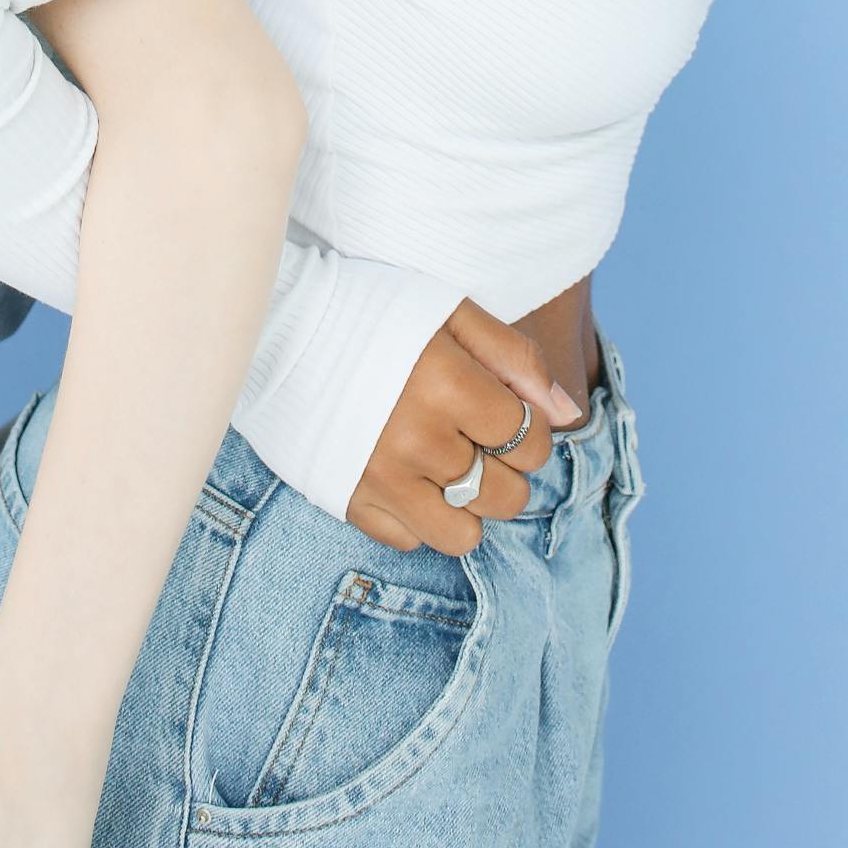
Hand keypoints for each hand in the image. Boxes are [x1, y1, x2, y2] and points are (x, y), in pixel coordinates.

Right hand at [346, 300, 577, 552]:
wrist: (279, 322)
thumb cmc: (372, 308)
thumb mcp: (449, 310)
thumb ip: (515, 359)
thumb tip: (569, 414)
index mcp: (447, 385)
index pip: (532, 444)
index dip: (530, 428)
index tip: (504, 410)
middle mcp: (416, 441)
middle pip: (506, 496)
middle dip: (505, 468)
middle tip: (476, 435)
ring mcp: (379, 478)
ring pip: (464, 535)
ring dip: (468, 503)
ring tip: (448, 464)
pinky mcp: (347, 501)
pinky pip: (410, 540)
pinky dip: (417, 515)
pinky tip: (405, 473)